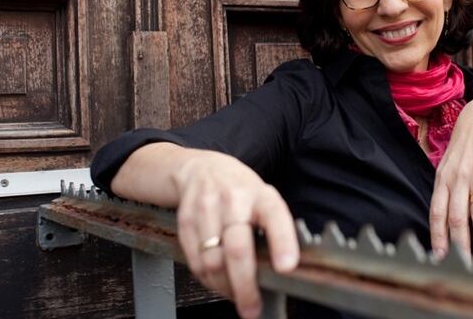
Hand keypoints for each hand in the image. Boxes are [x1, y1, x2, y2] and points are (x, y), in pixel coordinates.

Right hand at [171, 150, 298, 318]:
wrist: (200, 169)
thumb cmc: (240, 190)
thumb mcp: (264, 198)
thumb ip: (273, 228)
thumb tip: (283, 269)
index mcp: (261, 195)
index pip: (274, 218)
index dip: (282, 243)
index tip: (286, 267)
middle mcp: (233, 200)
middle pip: (237, 249)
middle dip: (245, 285)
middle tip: (252, 307)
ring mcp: (206, 210)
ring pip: (213, 261)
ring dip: (224, 287)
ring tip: (236, 296)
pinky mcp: (185, 221)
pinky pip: (195, 261)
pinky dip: (207, 279)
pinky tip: (217, 283)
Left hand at [429, 94, 472, 264]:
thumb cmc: (466, 145)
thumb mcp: (448, 163)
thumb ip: (444, 188)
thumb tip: (439, 220)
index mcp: (443, 178)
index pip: (436, 212)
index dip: (438, 236)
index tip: (441, 257)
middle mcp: (459, 177)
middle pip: (457, 217)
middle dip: (460, 245)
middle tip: (465, 266)